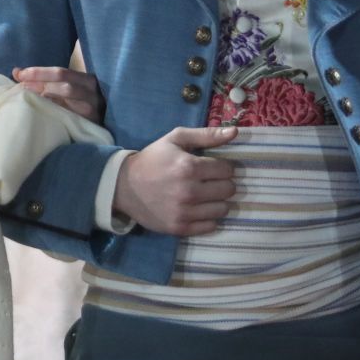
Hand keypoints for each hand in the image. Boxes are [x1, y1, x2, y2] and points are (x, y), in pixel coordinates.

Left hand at [12, 66, 104, 122]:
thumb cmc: (78, 103)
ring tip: (28, 100)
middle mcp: (93, 93)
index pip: (61, 72)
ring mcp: (93, 111)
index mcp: (87, 80)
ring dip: (45, 100)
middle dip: (40, 86)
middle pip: (64, 87)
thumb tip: (17, 72)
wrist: (102, 124)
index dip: (38, 72)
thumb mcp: (68, 88)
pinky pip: (70, 119)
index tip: (19, 74)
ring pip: (67, 102)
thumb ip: (47, 80)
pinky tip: (41, 114)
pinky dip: (54, 115)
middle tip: (21, 89)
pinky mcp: (91, 126)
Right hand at [112, 126, 239, 235]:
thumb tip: (235, 132)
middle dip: (222, 183)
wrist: (124, 186)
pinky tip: (198, 209)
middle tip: (209, 182)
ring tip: (204, 195)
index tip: (212, 168)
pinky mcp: (180, 228)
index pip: (227, 170)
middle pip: (229, 190)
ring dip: (217, 201)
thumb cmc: (153, 159)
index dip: (222, 167)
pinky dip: (208, 218)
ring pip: (223, 209)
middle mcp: (189, 191)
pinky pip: (211, 226)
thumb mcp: (175, 140)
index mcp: (189, 167)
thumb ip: (206, 135)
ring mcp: (184, 212)